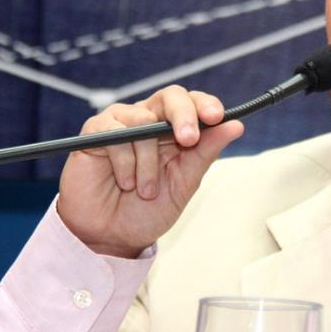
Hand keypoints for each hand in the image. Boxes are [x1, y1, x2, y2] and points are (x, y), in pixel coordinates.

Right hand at [56, 85, 243, 257]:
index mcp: (173, 130)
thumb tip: (235, 125)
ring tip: (145, 190)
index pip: (193, 102)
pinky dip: (124, 162)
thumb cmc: (146, 210)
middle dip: (184, 115)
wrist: (111, 236)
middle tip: (189, 140)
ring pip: (143, 120)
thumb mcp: (184, 183)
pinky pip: (114, 132)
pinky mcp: (95, 131)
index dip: (205, 104)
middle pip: (171, 95)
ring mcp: (121, 123)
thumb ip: (205, 153)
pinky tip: (124, 181)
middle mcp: (149, 120)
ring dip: (149, 161)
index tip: (217, 117)